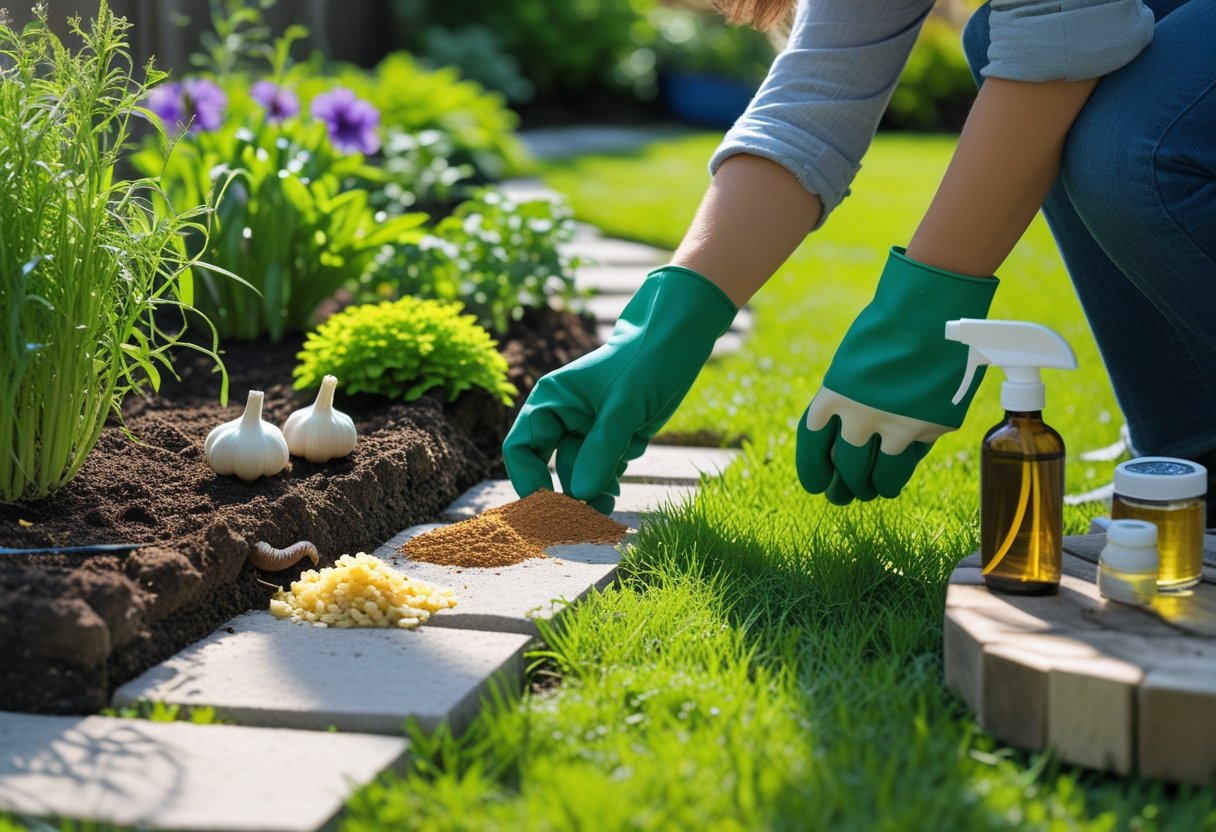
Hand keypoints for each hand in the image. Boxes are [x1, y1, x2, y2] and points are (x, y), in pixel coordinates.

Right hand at [503, 266, 736, 512]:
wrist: (679, 342)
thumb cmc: (647, 360)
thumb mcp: (625, 405)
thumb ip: (601, 449)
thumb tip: (579, 495)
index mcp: (551, 401)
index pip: (521, 449)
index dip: (529, 481)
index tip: (550, 508)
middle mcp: (563, 419)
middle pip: (549, 469)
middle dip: (565, 496)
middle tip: (582, 523)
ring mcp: (587, 432)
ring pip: (579, 477)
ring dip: (591, 497)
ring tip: (607, 510)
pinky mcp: (612, 441)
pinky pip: (601, 474)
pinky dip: (607, 487)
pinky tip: (615, 495)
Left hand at [797, 247, 997, 504]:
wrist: (933, 310)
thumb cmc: (888, 329)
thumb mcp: (853, 364)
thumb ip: (846, 400)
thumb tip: (844, 438)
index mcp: (832, 395)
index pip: (812, 447)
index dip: (812, 471)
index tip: (816, 485)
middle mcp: (860, 415)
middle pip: (846, 467)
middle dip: (845, 487)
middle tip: (845, 495)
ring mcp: (898, 424)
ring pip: (882, 476)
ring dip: (877, 487)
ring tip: (875, 491)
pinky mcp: (932, 426)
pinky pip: (914, 456)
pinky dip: (906, 463)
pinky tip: (901, 468)